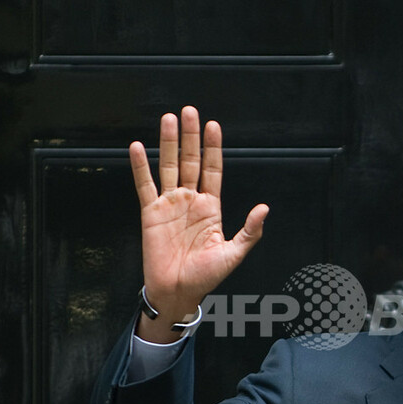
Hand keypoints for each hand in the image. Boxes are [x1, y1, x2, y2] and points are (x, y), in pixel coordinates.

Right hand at [129, 106, 268, 341]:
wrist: (178, 292)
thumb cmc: (206, 277)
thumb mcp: (233, 254)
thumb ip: (249, 231)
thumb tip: (264, 208)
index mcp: (211, 208)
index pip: (213, 170)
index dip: (213, 148)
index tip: (213, 126)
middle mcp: (190, 201)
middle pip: (191, 161)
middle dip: (191, 136)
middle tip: (189, 111)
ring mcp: (170, 205)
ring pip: (169, 167)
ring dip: (169, 143)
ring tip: (168, 119)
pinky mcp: (151, 213)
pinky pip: (144, 185)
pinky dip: (140, 166)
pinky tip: (138, 147)